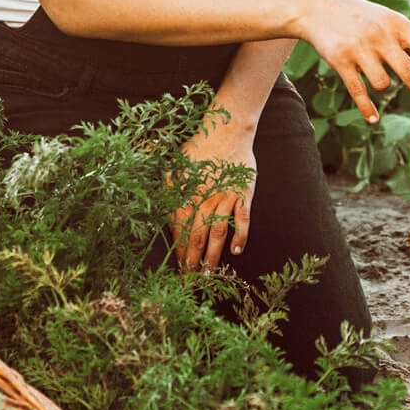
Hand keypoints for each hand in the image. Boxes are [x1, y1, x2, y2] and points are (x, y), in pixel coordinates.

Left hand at [170, 113, 256, 271]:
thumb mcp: (175, 165)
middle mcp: (205, 197)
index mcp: (186, 192)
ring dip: (213, 255)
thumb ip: (169, 190)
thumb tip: (165, 218)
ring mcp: (226, 196)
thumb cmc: (199, 147)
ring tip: (209, 274)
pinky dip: (240, 236)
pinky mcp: (243, 192)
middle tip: (192, 280)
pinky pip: (242, 219)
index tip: (178, 267)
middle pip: (197, 236)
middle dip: (193, 261)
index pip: (180, 229)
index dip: (179, 251)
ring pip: (218, 232)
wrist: (227, 129)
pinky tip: (236, 251)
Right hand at [301, 0, 409, 122]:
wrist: (316, 7)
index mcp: (398, 24)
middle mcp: (382, 35)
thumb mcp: (388, 24)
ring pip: (383, 84)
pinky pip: (359, 92)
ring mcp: (360, 48)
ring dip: (384, 88)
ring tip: (374, 78)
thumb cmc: (360, 17)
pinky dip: (367, 108)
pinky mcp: (340, 61)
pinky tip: (373, 119)